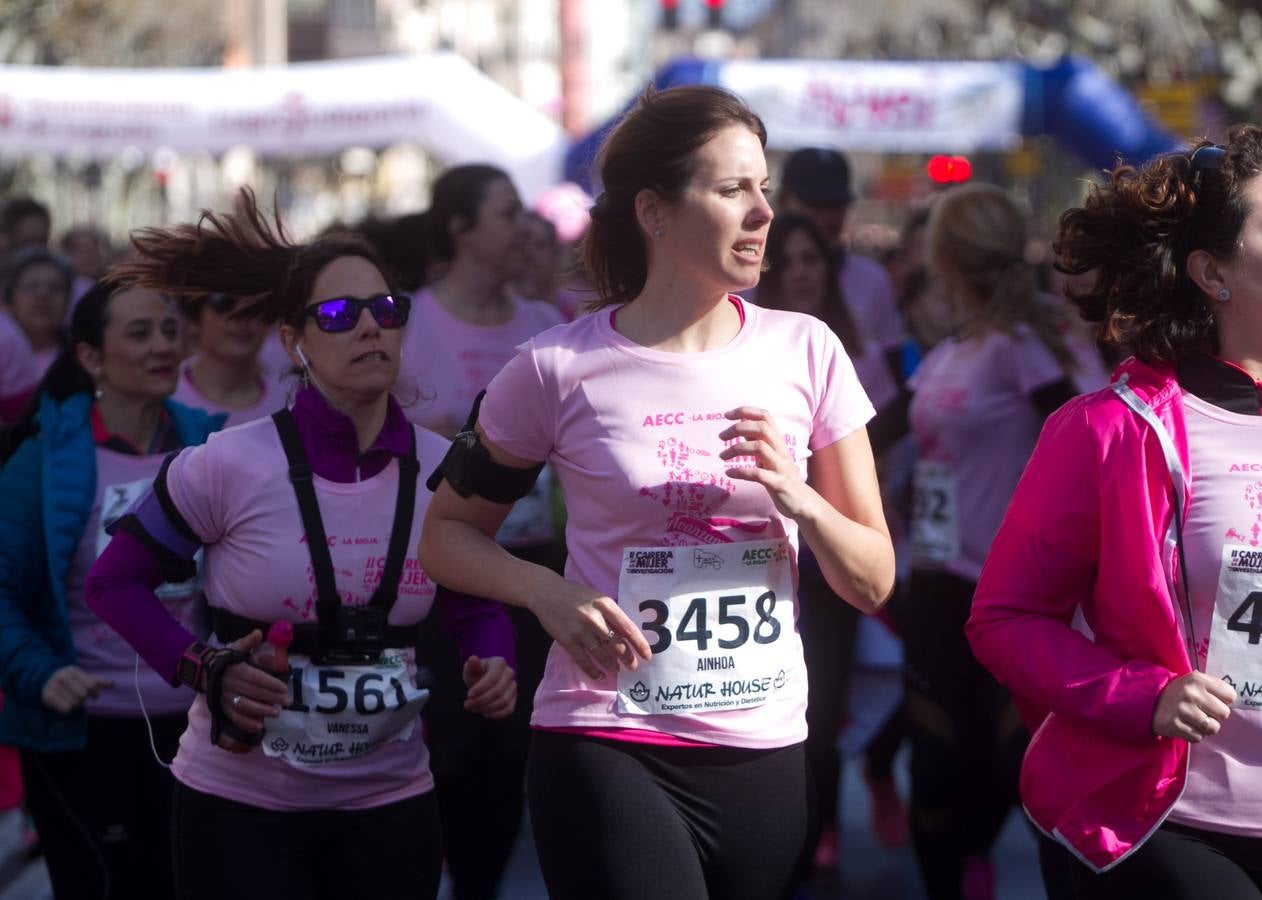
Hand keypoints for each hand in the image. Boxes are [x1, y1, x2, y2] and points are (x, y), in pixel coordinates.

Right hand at [41, 666, 111, 713]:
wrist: (46, 683)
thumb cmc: (71, 682)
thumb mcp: (83, 679)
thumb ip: (98, 681)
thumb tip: (112, 684)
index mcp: (73, 670)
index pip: (91, 686)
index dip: (94, 692)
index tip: (92, 694)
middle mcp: (62, 676)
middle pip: (83, 695)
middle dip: (83, 699)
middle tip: (79, 697)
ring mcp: (53, 686)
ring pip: (75, 703)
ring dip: (76, 705)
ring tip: (70, 700)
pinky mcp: (47, 696)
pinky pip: (66, 709)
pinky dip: (68, 709)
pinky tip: (64, 704)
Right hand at [216, 630, 288, 737]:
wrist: (203, 671)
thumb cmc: (225, 660)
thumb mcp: (235, 648)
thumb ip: (248, 642)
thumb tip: (258, 633)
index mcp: (237, 669)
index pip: (255, 677)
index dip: (270, 683)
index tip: (284, 687)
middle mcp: (231, 684)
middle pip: (253, 692)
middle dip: (272, 698)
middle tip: (287, 701)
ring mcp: (226, 697)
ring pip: (244, 706)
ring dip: (261, 711)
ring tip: (276, 713)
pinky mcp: (222, 708)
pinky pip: (234, 717)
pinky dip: (246, 723)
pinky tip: (258, 727)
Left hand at [462, 655, 516, 718]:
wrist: (484, 679)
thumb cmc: (477, 673)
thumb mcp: (471, 668)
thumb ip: (472, 665)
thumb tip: (473, 659)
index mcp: (499, 663)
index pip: (492, 678)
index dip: (480, 688)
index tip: (468, 695)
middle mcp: (509, 673)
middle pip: (498, 691)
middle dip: (481, 701)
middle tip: (467, 705)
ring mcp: (513, 686)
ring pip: (503, 702)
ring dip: (486, 708)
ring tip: (473, 708)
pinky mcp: (514, 698)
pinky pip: (509, 709)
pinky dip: (496, 714)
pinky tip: (484, 713)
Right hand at [528, 580, 651, 680]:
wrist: (546, 592)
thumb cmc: (576, 595)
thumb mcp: (597, 597)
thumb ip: (611, 613)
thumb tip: (628, 633)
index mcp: (605, 605)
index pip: (628, 628)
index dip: (640, 644)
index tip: (647, 655)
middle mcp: (594, 618)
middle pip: (617, 644)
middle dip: (628, 658)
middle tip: (633, 667)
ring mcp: (580, 630)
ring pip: (602, 654)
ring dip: (612, 665)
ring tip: (617, 670)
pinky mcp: (567, 640)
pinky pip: (583, 660)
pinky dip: (593, 670)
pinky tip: (599, 675)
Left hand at [719, 407, 813, 518]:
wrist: (803, 502)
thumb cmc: (782, 477)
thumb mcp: (770, 455)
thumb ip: (758, 439)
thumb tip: (742, 424)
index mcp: (778, 442)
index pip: (765, 416)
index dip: (746, 411)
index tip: (726, 415)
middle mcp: (781, 450)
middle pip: (762, 428)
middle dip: (738, 428)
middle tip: (721, 437)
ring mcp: (780, 466)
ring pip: (760, 447)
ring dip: (737, 448)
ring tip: (722, 456)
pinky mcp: (779, 483)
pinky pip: (759, 474)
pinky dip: (741, 472)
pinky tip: (730, 473)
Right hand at [1152, 671, 1235, 742]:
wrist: (1148, 702)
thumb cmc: (1179, 693)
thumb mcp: (1194, 681)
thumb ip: (1215, 687)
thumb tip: (1232, 701)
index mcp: (1198, 679)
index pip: (1230, 696)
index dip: (1223, 701)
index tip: (1211, 700)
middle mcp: (1190, 693)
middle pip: (1224, 714)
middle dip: (1215, 715)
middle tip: (1202, 712)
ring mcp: (1182, 710)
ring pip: (1213, 728)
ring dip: (1205, 727)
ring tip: (1194, 720)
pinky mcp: (1175, 725)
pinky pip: (1198, 737)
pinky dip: (1194, 735)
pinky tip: (1185, 726)